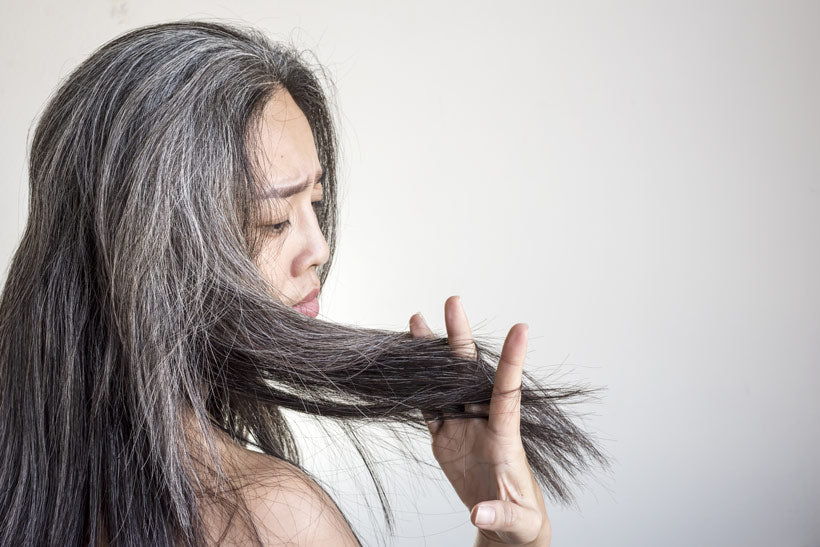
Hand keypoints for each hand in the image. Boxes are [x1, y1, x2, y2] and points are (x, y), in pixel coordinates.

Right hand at [409, 296, 550, 545]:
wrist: (506, 522)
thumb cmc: (520, 518)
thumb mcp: (516, 522)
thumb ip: (500, 515)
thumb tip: (480, 514)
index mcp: (505, 436)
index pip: (508, 392)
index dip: (513, 361)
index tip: (522, 328)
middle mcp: (482, 422)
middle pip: (469, 374)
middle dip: (461, 338)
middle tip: (454, 302)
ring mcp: (462, 427)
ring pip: (445, 382)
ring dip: (432, 352)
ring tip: (417, 320)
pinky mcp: (444, 438)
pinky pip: (428, 406)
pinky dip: (417, 384)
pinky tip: (406, 360)